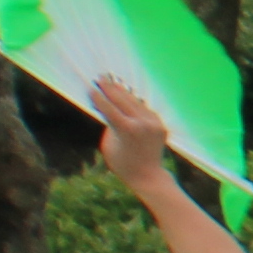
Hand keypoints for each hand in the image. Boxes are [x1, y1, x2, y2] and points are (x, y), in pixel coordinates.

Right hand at [90, 75, 176, 190]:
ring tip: (113, 82)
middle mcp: (143, 124)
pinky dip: (135, 103)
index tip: (91, 88)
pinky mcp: (160, 125)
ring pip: (136, 103)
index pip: (110, 108)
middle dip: (111, 88)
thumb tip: (108, 108)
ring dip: (124, 92)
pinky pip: (145, 110)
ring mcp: (154, 123)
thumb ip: (109, 125)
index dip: (99, 97)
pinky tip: (127, 95)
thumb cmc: (122, 163)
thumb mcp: (108, 144)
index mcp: (127, 129)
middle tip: (102, 77)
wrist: (148, 175)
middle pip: (124, 101)